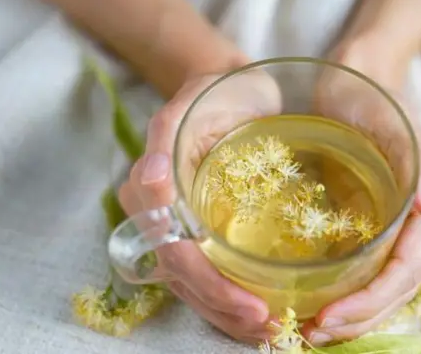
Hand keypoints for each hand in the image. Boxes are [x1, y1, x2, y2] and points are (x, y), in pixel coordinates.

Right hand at [117, 72, 281, 343]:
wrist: (230, 89)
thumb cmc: (217, 92)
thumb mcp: (194, 100)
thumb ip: (168, 132)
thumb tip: (150, 177)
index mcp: (150, 188)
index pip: (174, 252)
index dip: (210, 284)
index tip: (252, 305)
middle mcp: (156, 215)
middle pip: (184, 279)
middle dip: (224, 309)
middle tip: (270, 327)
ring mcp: (176, 226)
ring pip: (194, 285)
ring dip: (228, 315)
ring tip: (270, 329)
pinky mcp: (199, 231)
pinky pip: (208, 274)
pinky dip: (231, 300)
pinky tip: (263, 313)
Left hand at [302, 44, 420, 345]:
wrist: (357, 80)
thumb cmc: (374, 97)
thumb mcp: (394, 120)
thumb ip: (420, 159)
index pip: (406, 272)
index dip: (371, 302)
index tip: (327, 318)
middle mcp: (415, 224)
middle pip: (394, 290)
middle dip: (357, 319)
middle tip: (311, 334)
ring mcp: (392, 226)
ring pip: (378, 286)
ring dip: (349, 315)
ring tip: (309, 329)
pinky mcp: (368, 223)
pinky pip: (361, 267)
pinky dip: (340, 291)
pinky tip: (311, 299)